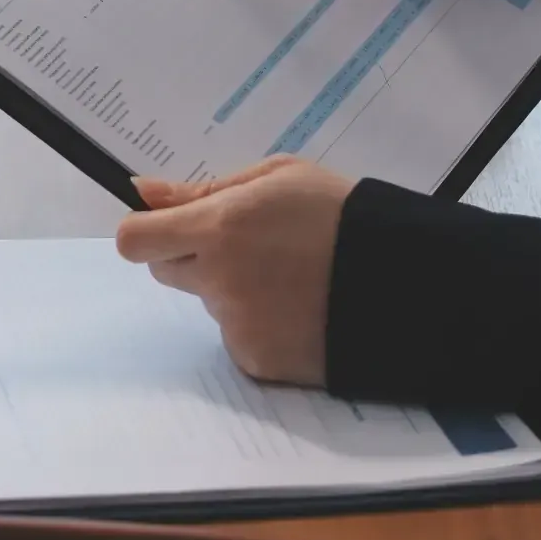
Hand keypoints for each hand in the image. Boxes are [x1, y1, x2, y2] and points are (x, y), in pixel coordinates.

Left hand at [115, 156, 352, 386]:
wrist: (404, 281)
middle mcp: (219, 281)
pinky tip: (299, 310)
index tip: (168, 228)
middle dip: (193, 257)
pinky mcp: (256, 361)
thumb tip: (143, 193)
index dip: (146, 232)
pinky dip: (259, 325)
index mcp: (219, 228)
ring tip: (291, 277)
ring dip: (233, 291)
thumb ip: (204, 189)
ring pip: (209, 304)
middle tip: (249, 247)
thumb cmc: (342, 215)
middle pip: (167, 272)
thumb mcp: (279, 178)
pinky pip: (238, 337)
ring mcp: (237, 326)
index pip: (136, 241)